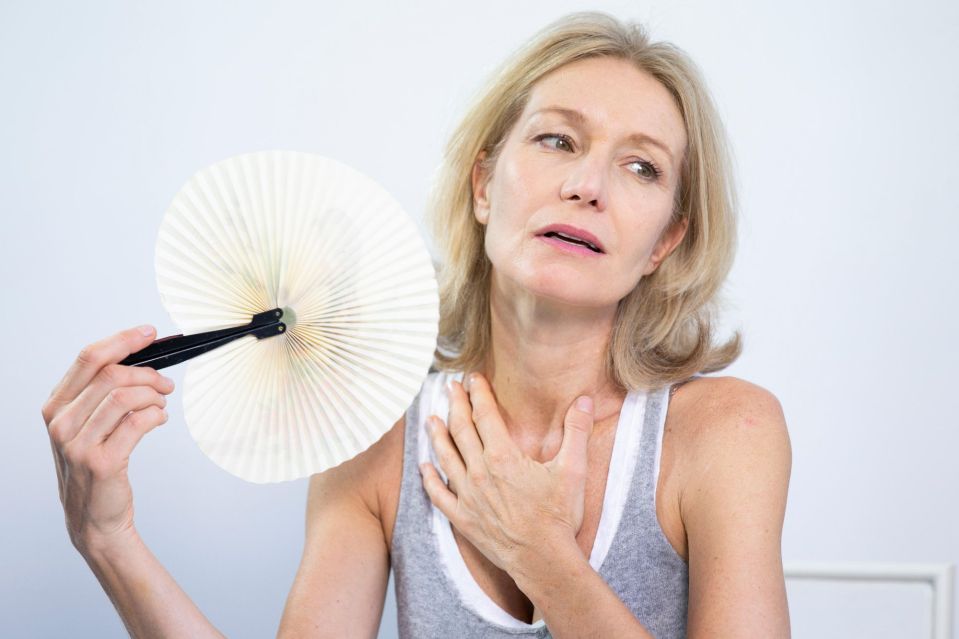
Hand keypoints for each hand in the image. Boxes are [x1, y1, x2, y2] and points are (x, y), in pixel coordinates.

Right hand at [42, 325, 174, 554]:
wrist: (93, 519)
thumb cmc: (95, 467)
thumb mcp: (87, 427)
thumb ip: (102, 394)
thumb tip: (139, 357)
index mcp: (56, 408)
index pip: (89, 358)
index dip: (122, 340)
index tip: (149, 333)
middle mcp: (61, 424)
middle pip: (111, 374)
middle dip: (147, 372)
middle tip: (165, 383)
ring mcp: (78, 444)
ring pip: (126, 396)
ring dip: (154, 394)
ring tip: (162, 403)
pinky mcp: (103, 462)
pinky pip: (138, 422)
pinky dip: (156, 415)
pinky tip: (159, 419)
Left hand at [419, 372, 594, 574]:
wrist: (544, 560)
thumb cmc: (559, 516)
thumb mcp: (574, 470)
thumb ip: (576, 432)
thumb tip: (583, 401)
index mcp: (503, 457)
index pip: (485, 415)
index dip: (479, 393)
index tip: (473, 377)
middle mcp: (480, 473)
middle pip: (461, 430)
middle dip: (455, 405)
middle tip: (450, 387)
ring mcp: (468, 496)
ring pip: (445, 458)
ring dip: (437, 435)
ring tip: (430, 419)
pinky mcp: (463, 519)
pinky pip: (439, 495)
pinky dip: (429, 479)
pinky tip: (425, 467)